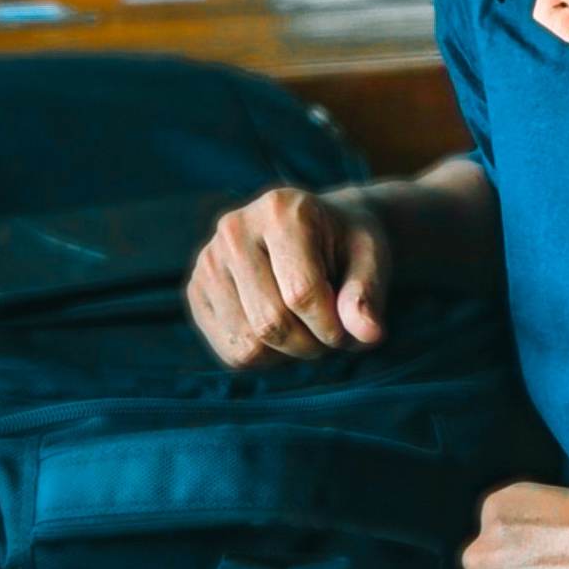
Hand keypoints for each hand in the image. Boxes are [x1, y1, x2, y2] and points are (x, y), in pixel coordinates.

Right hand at [187, 186, 389, 366]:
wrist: (318, 230)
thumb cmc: (347, 245)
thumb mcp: (372, 259)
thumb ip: (367, 294)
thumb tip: (368, 335)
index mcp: (281, 210)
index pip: (301, 294)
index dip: (333, 328)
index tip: (353, 330)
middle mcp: (234, 230)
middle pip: (271, 323)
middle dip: (312, 344)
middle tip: (333, 334)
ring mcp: (208, 260)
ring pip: (248, 345)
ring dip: (290, 354)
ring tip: (309, 327)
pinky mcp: (196, 291)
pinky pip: (231, 353)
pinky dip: (267, 358)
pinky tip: (283, 330)